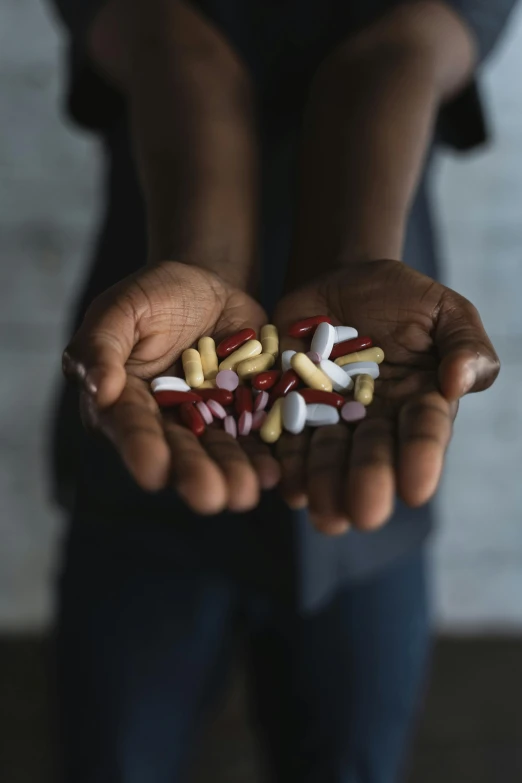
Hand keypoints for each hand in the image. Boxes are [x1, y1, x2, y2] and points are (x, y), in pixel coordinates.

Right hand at [63, 261, 279, 512]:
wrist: (208, 285)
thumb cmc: (156, 294)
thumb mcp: (124, 307)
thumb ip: (103, 344)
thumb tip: (98, 389)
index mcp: (126, 400)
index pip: (131, 426)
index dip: (141, 449)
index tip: (154, 472)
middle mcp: (167, 421)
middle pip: (180, 450)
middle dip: (195, 474)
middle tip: (210, 498)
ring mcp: (210, 420)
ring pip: (220, 451)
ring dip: (233, 473)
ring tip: (246, 494)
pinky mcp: (247, 412)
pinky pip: (257, 437)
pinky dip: (266, 456)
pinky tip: (275, 473)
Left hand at [273, 259, 499, 533]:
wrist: (342, 282)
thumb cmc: (404, 300)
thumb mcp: (444, 311)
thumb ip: (464, 344)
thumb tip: (457, 383)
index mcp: (418, 403)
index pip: (423, 431)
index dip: (420, 458)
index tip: (417, 489)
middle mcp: (374, 420)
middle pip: (372, 454)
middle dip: (368, 482)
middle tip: (365, 514)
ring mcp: (329, 416)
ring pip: (327, 455)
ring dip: (324, 484)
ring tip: (324, 513)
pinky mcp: (287, 405)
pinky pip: (284, 437)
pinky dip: (285, 461)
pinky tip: (286, 485)